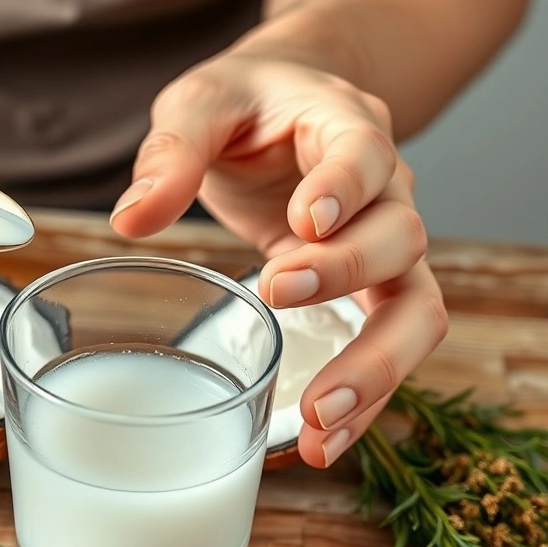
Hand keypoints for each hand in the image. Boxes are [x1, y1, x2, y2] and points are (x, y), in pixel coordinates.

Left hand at [110, 52, 447, 468]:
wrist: (289, 104)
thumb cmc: (247, 102)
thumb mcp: (199, 102)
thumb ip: (172, 151)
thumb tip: (131, 217)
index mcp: (346, 126)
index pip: (364, 152)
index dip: (344, 187)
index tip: (303, 221)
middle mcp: (385, 190)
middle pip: (402, 236)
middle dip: (349, 275)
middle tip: (281, 298)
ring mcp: (385, 248)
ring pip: (416, 309)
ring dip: (376, 369)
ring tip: (320, 422)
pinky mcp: (368, 294)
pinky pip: (387, 348)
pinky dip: (363, 399)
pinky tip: (321, 444)